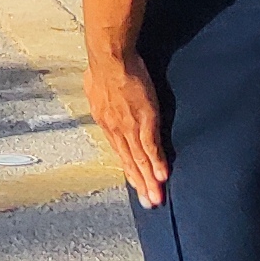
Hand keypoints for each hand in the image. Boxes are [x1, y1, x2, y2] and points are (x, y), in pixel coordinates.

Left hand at [86, 43, 169, 206]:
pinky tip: (163, 178)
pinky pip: (151, 147)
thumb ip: (103, 99)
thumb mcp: (97, 88)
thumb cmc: (104, 67)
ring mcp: (129, 127)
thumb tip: (103, 99)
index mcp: (104, 121)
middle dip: (139, 183)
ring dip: (149, 181)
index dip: (127, 168)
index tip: (134, 183)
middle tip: (149, 203)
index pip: (118, 151)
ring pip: (139, 159)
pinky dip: (157, 163)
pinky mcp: (144, 121)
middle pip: (129, 161)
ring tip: (156, 198)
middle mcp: (115, 129)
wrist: (110, 57)